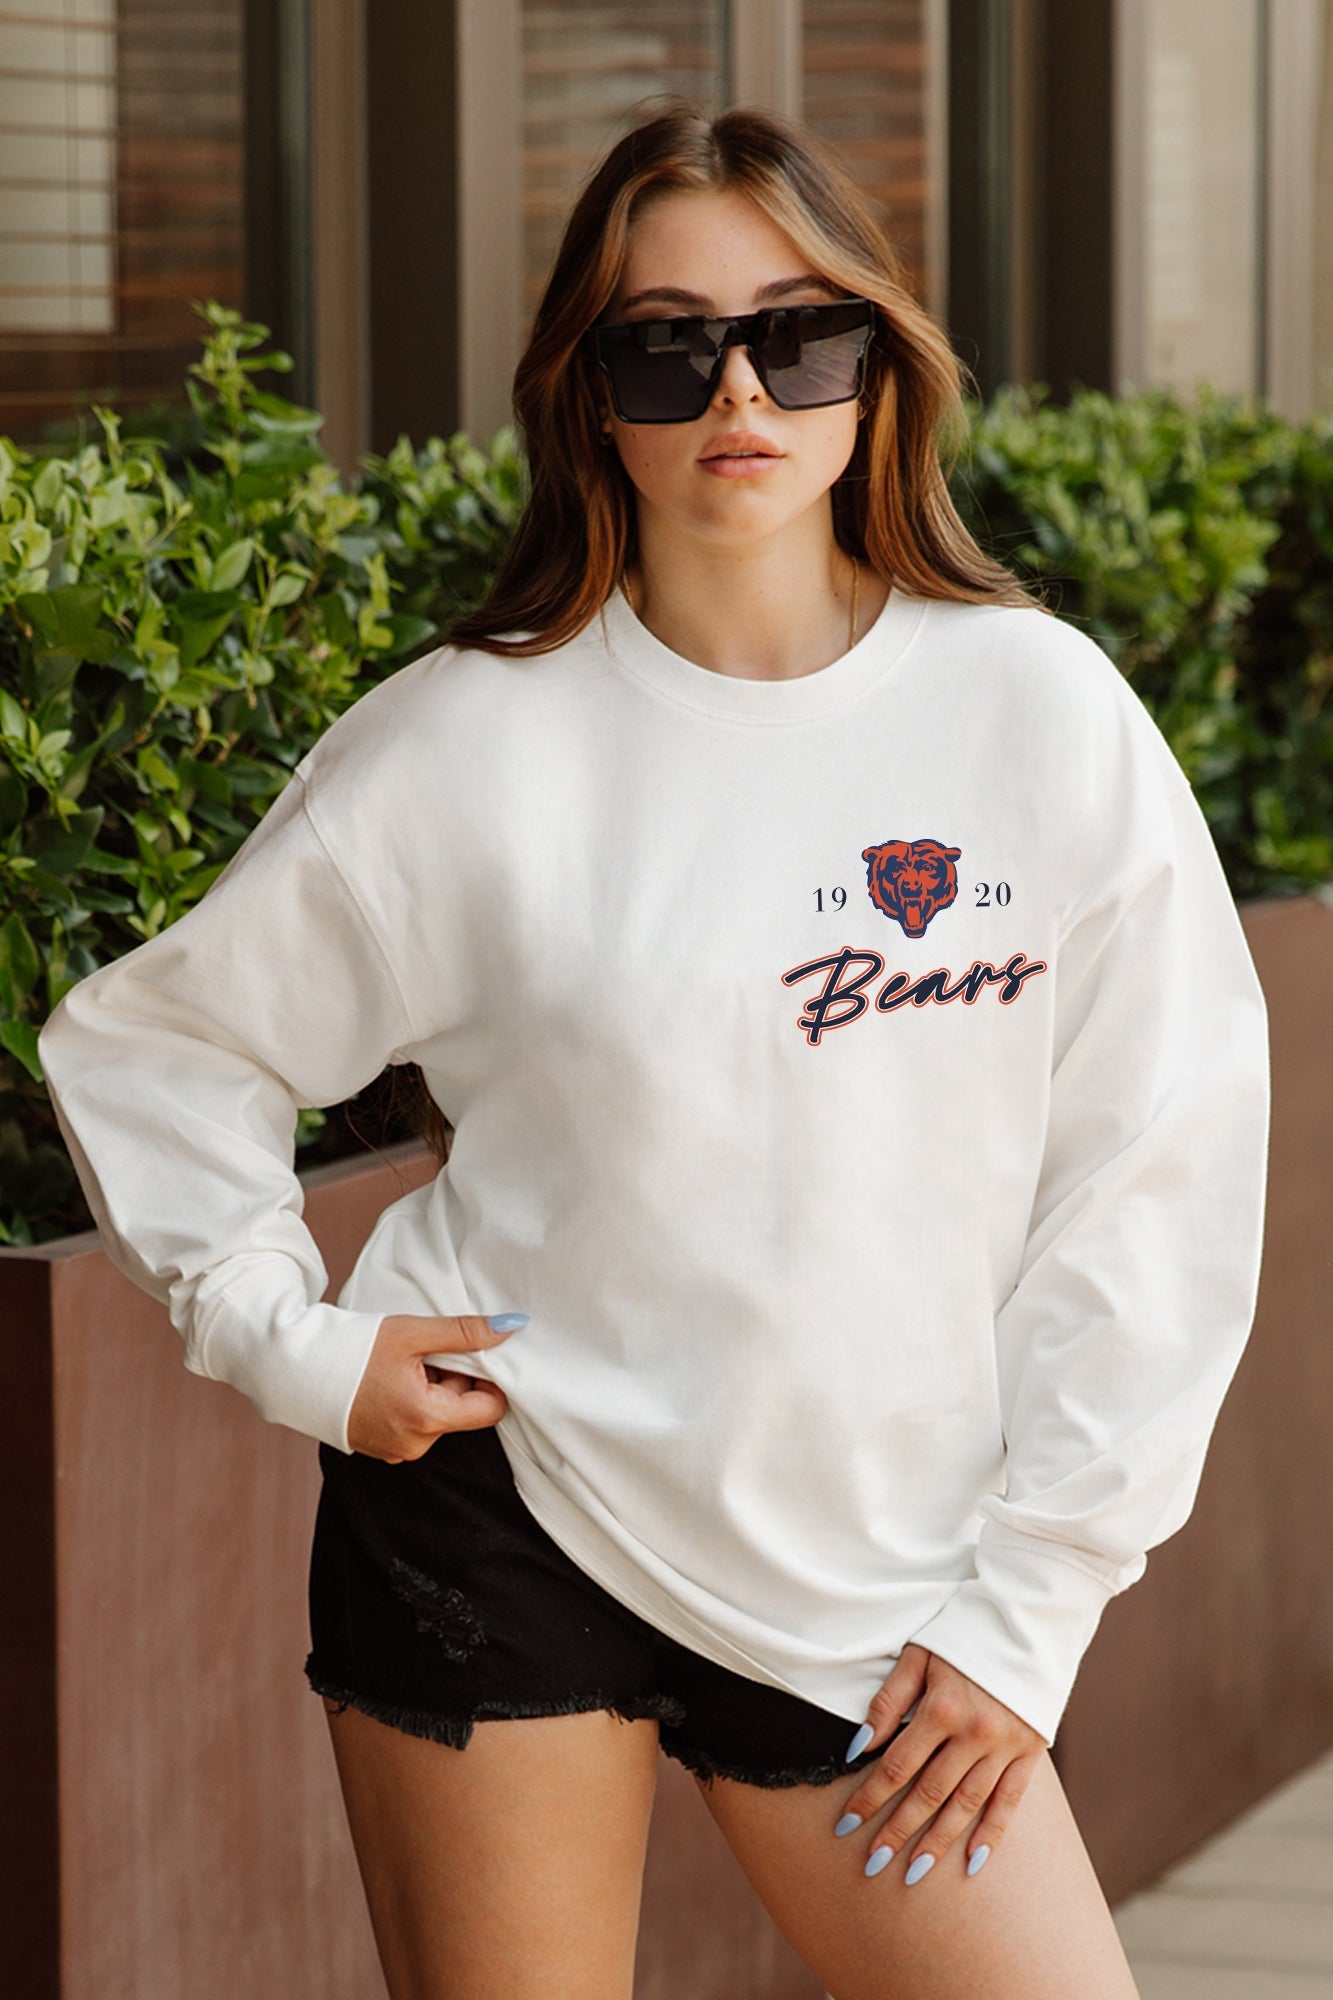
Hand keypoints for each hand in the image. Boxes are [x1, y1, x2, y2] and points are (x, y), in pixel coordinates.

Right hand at [347, 1312, 522, 1462]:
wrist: (297, 1368)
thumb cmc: (353, 1348)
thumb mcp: (413, 1333)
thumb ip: (465, 1331)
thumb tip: (509, 1327)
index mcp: (428, 1418)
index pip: (491, 1408)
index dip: (488, 1378)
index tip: (469, 1353)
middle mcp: (415, 1444)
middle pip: (462, 1410)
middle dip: (454, 1378)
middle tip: (425, 1352)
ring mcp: (396, 1450)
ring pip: (439, 1416)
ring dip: (433, 1388)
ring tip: (402, 1364)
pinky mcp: (382, 1448)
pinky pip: (415, 1425)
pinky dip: (412, 1401)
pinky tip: (389, 1380)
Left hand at [834, 1643, 1045, 1884]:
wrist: (1028, 1618)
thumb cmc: (964, 1630)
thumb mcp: (919, 1653)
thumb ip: (889, 1700)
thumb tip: (858, 1745)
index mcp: (943, 1708)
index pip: (897, 1766)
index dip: (868, 1798)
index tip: (846, 1826)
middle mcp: (975, 1734)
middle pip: (928, 1794)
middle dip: (896, 1831)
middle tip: (871, 1864)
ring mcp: (1005, 1747)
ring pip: (966, 1806)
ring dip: (937, 1842)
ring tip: (911, 1872)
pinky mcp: (1030, 1753)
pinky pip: (1009, 1803)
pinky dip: (991, 1834)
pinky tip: (971, 1862)